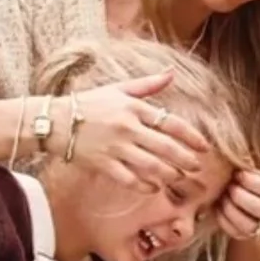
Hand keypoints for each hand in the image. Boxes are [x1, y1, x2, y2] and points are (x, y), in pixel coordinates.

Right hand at [66, 72, 209, 187]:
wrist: (54, 121)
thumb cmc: (88, 104)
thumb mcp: (118, 89)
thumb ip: (147, 85)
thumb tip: (172, 73)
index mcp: (133, 107)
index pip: (171, 123)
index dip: (192, 137)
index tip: (204, 147)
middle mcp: (127, 127)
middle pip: (166, 148)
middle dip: (186, 160)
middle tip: (197, 168)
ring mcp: (115, 147)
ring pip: (152, 166)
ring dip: (170, 175)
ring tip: (178, 177)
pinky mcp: (103, 164)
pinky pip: (130, 180)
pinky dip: (146, 186)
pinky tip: (155, 187)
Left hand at [216, 165, 259, 244]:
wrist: (249, 209)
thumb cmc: (246, 184)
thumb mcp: (250, 172)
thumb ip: (244, 164)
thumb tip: (233, 151)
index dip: (246, 180)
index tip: (236, 175)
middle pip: (255, 206)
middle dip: (237, 196)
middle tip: (228, 188)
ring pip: (246, 223)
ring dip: (229, 209)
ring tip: (223, 199)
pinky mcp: (247, 236)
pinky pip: (234, 231)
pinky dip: (223, 220)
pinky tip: (220, 209)